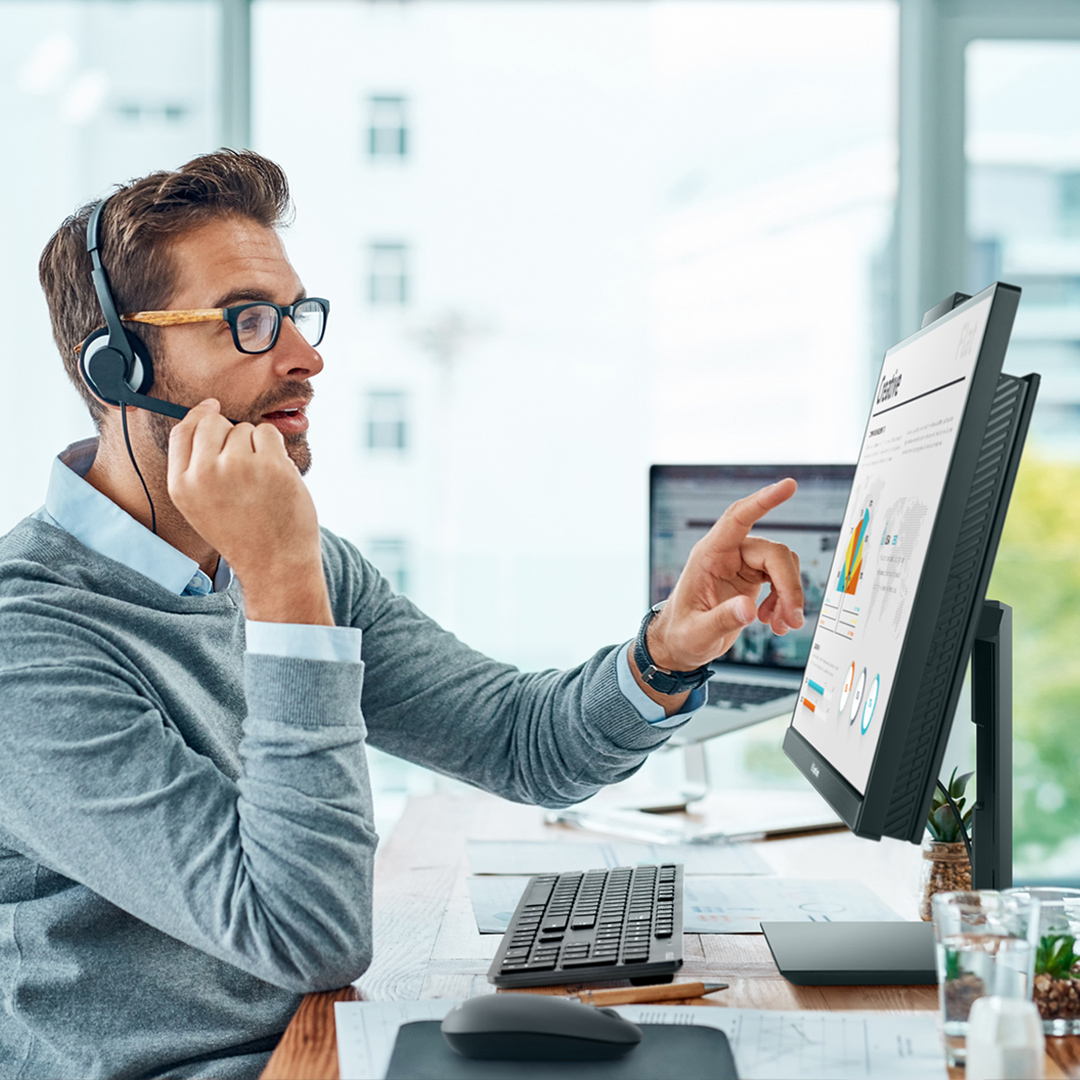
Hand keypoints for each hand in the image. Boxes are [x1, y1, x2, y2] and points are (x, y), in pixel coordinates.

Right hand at [167, 399, 331, 624]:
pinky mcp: (270, 465)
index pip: (183, 431)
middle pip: (214, 423)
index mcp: (182, 485)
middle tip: (245, 467)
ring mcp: (238, 467)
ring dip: (256, 447)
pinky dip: (276, 450)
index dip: (198, 414)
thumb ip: (196, 464)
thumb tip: (207, 411)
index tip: (211, 408)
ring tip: (260, 483)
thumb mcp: (201, 505)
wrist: (275, 564)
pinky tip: (276, 477)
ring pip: (244, 428)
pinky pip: (269, 433)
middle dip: (231, 435)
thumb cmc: (243, 533)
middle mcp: (204, 473)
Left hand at [647, 479, 804, 671]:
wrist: (679, 643)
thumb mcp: (697, 633)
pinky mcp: (752, 578)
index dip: (763, 501)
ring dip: (789, 595)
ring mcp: (741, 564)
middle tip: (794, 618)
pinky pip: (781, 579)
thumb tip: (750, 608)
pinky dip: (785, 601)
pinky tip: (776, 622)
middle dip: (789, 584)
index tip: (788, 486)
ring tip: (783, 625)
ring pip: (782, 565)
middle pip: (773, 552)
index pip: (737, 518)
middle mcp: (727, 554)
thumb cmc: (681, 634)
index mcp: (708, 555)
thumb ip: (722, 620)